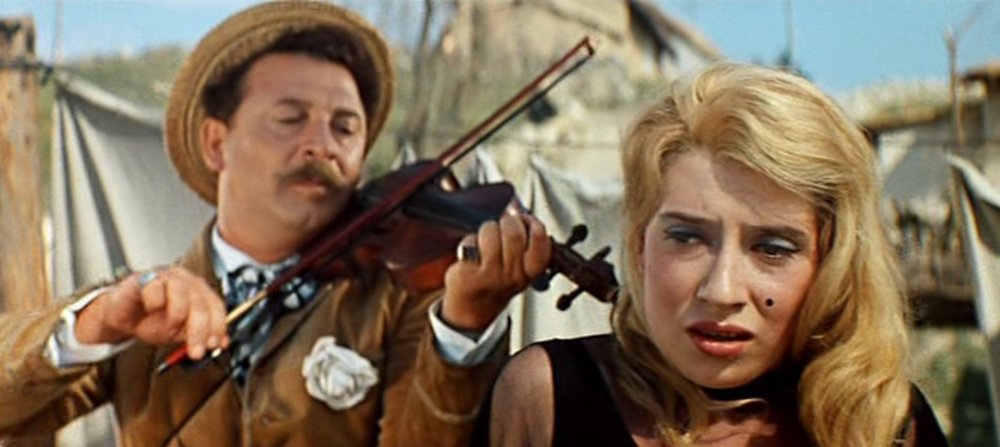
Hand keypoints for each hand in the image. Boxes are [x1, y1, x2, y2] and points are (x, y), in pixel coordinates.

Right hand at [74, 266, 228, 359]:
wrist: (121, 316)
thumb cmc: (150, 320)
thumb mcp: (179, 332)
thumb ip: (200, 335)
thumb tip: (221, 343)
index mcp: (198, 291)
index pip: (216, 305)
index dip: (218, 326)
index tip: (214, 345)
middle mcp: (185, 281)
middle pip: (201, 301)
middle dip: (200, 330)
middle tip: (195, 350)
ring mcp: (165, 276)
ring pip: (181, 291)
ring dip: (177, 316)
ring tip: (169, 328)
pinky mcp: (143, 277)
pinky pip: (154, 287)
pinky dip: (155, 303)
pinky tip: (151, 310)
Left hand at [440, 214, 550, 331]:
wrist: (472, 306)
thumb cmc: (497, 277)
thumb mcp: (520, 262)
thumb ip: (524, 237)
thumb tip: (517, 207)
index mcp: (531, 271)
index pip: (541, 244)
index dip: (534, 226)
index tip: (526, 221)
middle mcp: (514, 275)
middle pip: (514, 234)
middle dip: (507, 221)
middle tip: (503, 225)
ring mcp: (491, 275)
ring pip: (491, 233)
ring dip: (487, 229)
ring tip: (485, 239)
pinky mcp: (469, 273)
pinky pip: (470, 243)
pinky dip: (469, 241)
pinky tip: (471, 251)